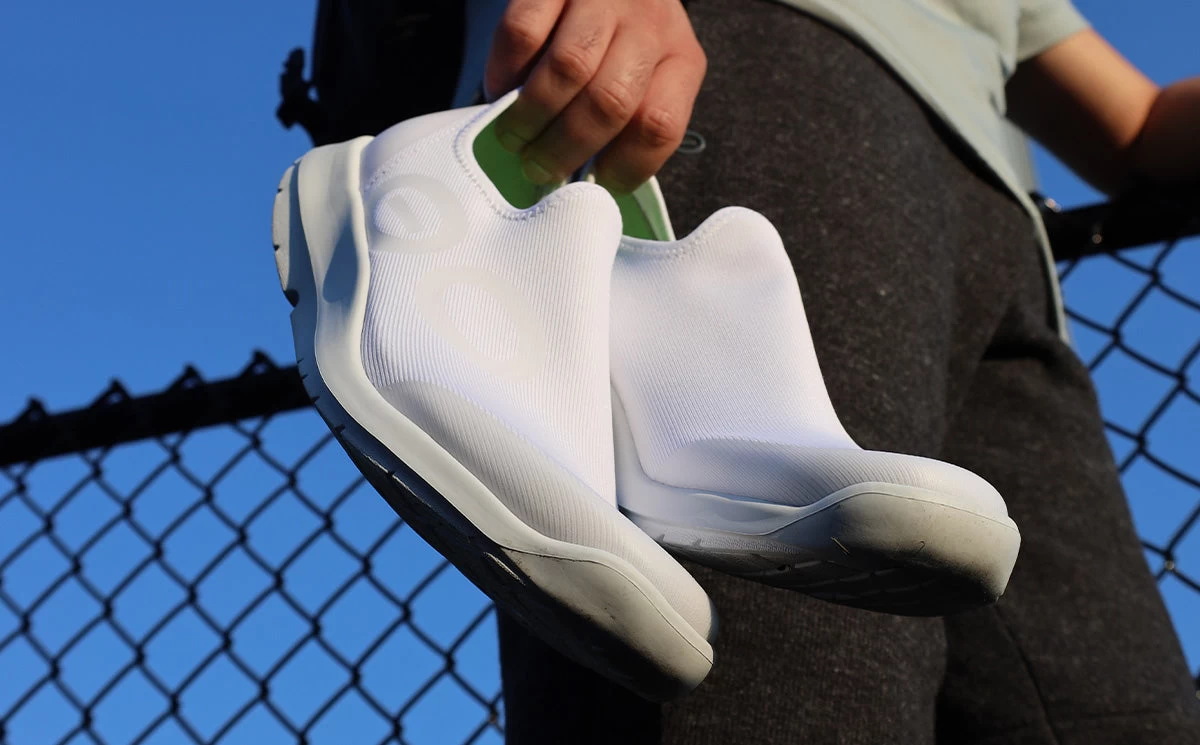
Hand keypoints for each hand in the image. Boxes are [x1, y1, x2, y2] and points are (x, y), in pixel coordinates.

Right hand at [484, 0, 706, 192]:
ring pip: (568, 68)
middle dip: (564, 149)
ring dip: (531, 116)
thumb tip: (582, 185)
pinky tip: (503, 90)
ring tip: (514, 137)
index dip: (623, 166)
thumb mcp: (642, 83)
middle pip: (609, 102)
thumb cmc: (617, 48)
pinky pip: (524, 32)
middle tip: (536, 167)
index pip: (659, 126)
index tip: (592, 184)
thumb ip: (625, 128)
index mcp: (682, 61)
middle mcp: (650, 24)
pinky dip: (506, 72)